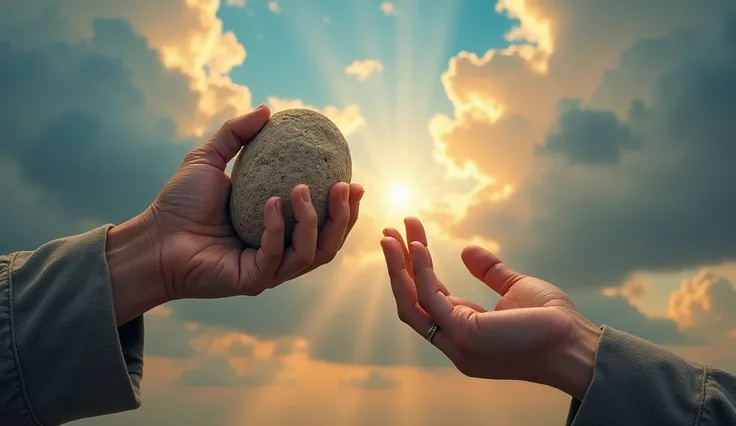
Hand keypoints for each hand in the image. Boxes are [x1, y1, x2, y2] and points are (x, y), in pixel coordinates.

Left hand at [108, 105, 362, 322]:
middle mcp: (280, 251)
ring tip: (303, 189)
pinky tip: (271, 203)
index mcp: (279, 230)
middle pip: (329, 243)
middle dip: (344, 217)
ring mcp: (269, 269)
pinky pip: (276, 257)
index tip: (352, 179)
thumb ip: (237, 134)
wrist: (153, 238)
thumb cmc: (179, 204)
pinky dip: (278, 228)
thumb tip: (267, 109)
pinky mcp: (254, 281)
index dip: (345, 206)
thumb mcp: (209, 159)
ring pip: (312, 254)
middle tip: (346, 186)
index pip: (324, 223)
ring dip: (314, 221)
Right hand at [380, 217, 601, 399]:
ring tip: (389, 235)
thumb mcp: (515, 288)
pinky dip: (420, 271)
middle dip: (397, 266)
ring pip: (411, 302)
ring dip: (398, 267)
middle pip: (411, 301)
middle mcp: (453, 341)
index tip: (409, 236)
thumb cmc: (552, 323)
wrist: (576, 345)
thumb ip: (490, 271)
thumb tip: (466, 250)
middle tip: (387, 232)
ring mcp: (456, 342)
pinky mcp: (465, 335)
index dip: (415, 268)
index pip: (428, 298)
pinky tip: (418, 247)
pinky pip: (431, 299)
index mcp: (463, 331)